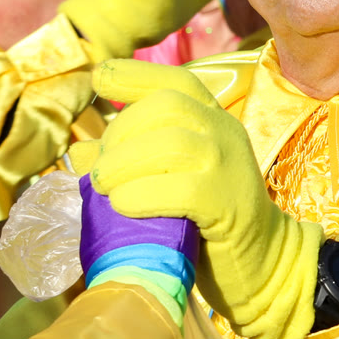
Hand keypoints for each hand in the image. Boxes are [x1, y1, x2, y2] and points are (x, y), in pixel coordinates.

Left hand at [88, 60, 323, 338]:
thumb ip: (126, 162)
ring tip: (104, 187)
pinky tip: (123, 206)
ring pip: (170, 143)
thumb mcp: (167, 179)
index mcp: (212, 119)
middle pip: (166, 105)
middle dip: (121, 131)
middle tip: (100, 169)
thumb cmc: (206, 220)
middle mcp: (224, 131)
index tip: (100, 80)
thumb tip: (78, 152)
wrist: (261, 263)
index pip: (176, 81)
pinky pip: (179, 189)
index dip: (134, 75)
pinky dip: (140, 196)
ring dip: (123, 164)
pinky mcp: (227, 203)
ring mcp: (229, 165)